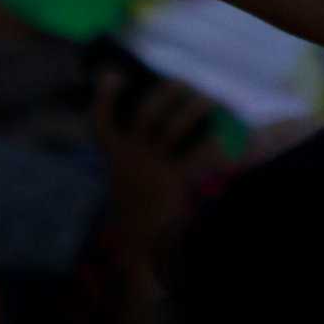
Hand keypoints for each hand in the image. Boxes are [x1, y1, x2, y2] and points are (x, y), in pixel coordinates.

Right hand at [92, 60, 223, 263]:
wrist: (140, 247)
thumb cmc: (136, 208)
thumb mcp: (126, 177)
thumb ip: (131, 152)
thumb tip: (151, 124)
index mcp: (116, 157)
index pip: (101, 123)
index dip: (104, 97)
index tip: (114, 76)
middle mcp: (131, 158)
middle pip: (145, 114)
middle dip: (166, 94)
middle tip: (182, 84)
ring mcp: (151, 168)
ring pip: (173, 126)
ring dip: (195, 109)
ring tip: (210, 101)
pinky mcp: (172, 181)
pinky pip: (196, 154)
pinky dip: (212, 144)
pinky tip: (222, 138)